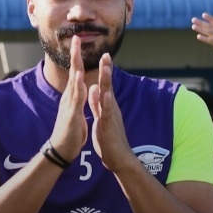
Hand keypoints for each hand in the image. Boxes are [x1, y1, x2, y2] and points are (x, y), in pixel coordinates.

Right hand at [49, 35, 89, 161]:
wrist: (62, 150)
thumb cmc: (70, 132)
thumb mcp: (76, 111)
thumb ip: (79, 99)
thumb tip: (82, 87)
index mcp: (73, 97)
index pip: (76, 73)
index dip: (78, 58)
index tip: (79, 42)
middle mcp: (69, 97)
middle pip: (73, 72)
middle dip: (75, 55)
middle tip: (76, 37)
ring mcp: (69, 105)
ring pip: (73, 82)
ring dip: (76, 66)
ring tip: (77, 51)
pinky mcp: (72, 115)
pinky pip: (76, 99)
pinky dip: (78, 87)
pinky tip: (80, 77)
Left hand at [88, 53, 134, 173]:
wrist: (118, 158)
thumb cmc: (109, 139)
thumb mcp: (100, 117)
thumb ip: (97, 104)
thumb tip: (94, 89)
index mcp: (107, 105)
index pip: (105, 85)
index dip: (104, 70)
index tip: (103, 55)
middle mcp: (111, 108)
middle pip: (108, 85)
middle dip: (107, 70)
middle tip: (106, 54)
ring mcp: (111, 115)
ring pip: (108, 95)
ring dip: (107, 82)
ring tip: (106, 68)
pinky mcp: (109, 125)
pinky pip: (108, 113)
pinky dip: (106, 103)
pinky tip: (106, 94)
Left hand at [192, 13, 212, 62]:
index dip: (210, 18)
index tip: (203, 14)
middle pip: (211, 26)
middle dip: (202, 23)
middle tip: (193, 19)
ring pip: (210, 32)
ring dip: (201, 29)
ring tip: (193, 26)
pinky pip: (211, 41)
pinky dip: (204, 38)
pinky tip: (198, 36)